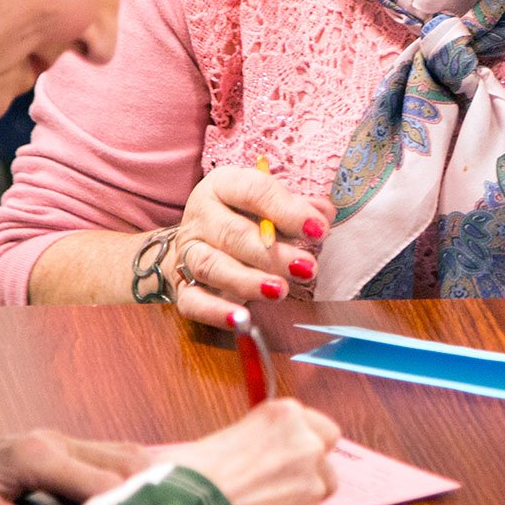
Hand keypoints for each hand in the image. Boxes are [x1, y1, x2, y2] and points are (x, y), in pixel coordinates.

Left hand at [0, 430, 149, 504]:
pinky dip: (129, 471)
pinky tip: (143, 490)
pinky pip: (109, 453)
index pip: (101, 481)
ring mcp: (60, 439)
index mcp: (37, 456)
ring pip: (123, 451)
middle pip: (123, 460)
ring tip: (169, 502)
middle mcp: (55, 441)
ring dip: (144, 477)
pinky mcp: (61, 445)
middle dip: (148, 488)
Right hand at [157, 401, 341, 504]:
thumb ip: (252, 439)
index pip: (325, 430)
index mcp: (286, 416)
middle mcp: (307, 446)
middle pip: (324, 465)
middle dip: (304, 476)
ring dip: (297, 503)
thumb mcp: (221, 435)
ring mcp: (311, 486)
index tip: (291, 456)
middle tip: (270, 487)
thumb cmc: (188, 473)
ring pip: (317, 497)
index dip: (306, 445)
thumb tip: (245, 449)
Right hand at [167, 164, 332, 326]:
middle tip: (306, 268)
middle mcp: (201, 215)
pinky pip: (193, 301)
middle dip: (273, 253)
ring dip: (247, 281)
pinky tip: (241, 319)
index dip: (288, 210)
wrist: (196, 243)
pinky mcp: (181, 286)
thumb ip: (297, 208)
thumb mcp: (269, 205)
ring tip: (279, 292)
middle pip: (233, 233)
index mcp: (223, 185)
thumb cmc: (244, 219)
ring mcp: (187, 250)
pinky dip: (216, 312)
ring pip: (212, 266)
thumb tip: (323, 213)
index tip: (319, 229)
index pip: (254, 191)